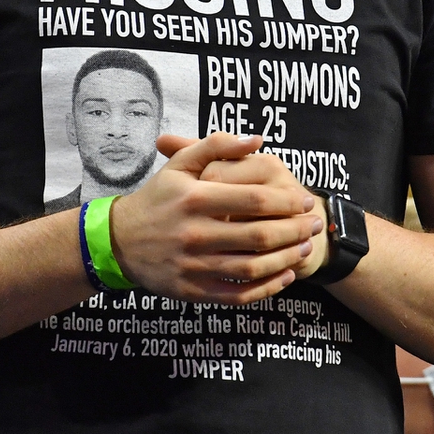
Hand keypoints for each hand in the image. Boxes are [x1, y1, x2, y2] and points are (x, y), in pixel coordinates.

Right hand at [110, 133, 318, 303]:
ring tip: (304, 248)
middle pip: (259, 236)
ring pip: (253, 267)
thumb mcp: (179, 165)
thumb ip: (217, 145)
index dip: (287, 201)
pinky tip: (284, 276)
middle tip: (314, 224)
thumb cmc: (157, 199)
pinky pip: (238, 295)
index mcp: (195, 198)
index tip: (304, 200)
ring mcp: (194, 266)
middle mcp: (195, 233)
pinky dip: (266, 288)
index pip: (254, 201)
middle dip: (295, 230)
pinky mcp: (193, 290)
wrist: (118, 241)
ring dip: (286, 259)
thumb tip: (257, 139)